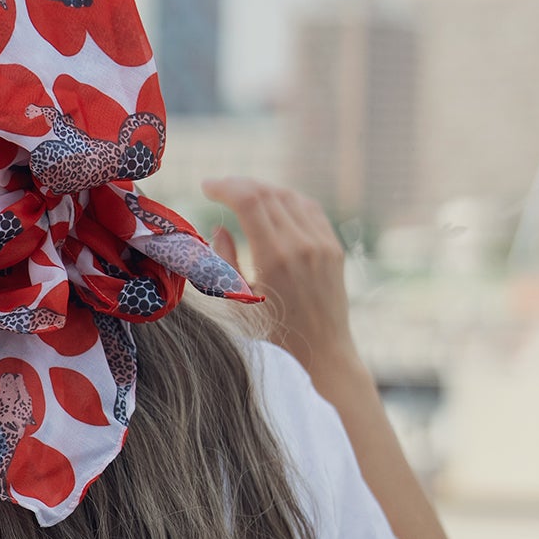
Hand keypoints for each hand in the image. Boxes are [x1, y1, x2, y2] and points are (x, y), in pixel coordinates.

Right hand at [201, 177, 358, 379]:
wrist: (322, 354)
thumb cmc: (272, 337)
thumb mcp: (237, 303)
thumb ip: (224, 261)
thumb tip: (219, 228)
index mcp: (274, 257)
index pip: (248, 199)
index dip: (224, 187)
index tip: (205, 187)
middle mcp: (301, 244)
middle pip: (267, 192)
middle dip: (238, 185)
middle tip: (218, 189)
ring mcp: (322, 244)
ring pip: (289, 196)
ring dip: (263, 190)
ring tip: (242, 197)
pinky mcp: (333, 248)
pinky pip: (309, 209)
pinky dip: (287, 201)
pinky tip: (273, 207)